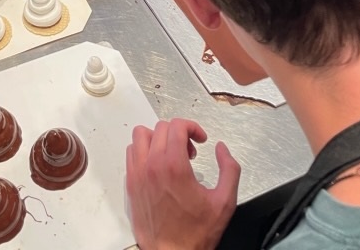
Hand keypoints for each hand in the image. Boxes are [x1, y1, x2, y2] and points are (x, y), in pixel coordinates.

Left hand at [126, 120, 239, 249]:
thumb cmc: (194, 234)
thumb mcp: (224, 202)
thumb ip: (229, 170)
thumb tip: (222, 149)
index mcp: (174, 166)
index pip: (177, 126)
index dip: (193, 127)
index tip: (200, 139)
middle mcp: (152, 165)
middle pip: (161, 127)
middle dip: (179, 134)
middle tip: (190, 152)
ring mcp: (138, 173)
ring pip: (141, 135)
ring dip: (158, 138)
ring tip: (172, 154)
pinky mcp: (130, 183)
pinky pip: (132, 152)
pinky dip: (144, 151)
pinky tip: (158, 165)